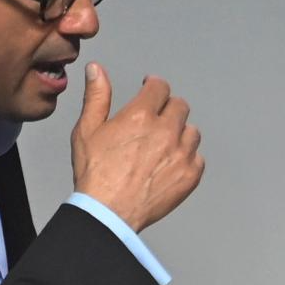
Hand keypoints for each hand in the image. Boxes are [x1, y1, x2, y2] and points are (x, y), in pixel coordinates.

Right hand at [71, 62, 203, 232]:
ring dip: (180, 134)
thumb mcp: (87, 131)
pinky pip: (198, 157)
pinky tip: (169, 165)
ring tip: (162, 146)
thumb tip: (97, 70)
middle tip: (155, 121)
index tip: (150, 90)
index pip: (160, 87)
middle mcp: (166, 130)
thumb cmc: (95, 174)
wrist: (108, 214)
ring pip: (192, 131)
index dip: (154, 87)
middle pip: (180, 106)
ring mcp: (181, 153)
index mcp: (141, 115)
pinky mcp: (191, 174)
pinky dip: (187, 159)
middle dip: (167, 109)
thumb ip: (96, 96)